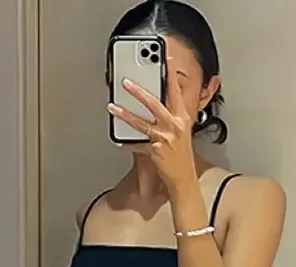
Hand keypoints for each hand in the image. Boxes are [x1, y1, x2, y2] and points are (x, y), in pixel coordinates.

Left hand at [108, 66, 197, 193]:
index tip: (166, 58)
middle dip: (139, 92)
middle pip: (154, 104)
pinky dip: (127, 144)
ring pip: (141, 123)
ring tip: (112, 107)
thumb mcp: (182, 131)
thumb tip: (158, 101)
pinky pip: (137, 145)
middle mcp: (174, 126)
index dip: (171, 74)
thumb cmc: (182, 155)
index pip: (176, 91)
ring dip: (124, 114)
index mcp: (182, 118)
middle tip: (126, 82)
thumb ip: (172, 115)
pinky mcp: (154, 151)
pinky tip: (118, 141)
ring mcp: (163, 139)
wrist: (183, 178)